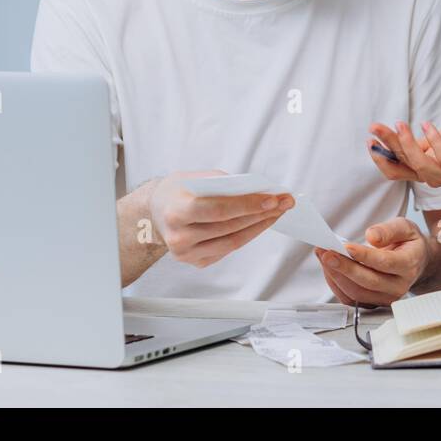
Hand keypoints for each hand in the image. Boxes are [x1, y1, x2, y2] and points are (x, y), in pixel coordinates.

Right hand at [148, 169, 293, 268]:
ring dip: (260, 226)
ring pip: (233, 241)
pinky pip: (229, 248)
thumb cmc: (178, 191)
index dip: (248, 205)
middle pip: (229, 226)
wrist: (155, 212)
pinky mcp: (195, 262)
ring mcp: (186, 254)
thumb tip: (258, 191)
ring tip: (278, 212)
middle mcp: (179, 237)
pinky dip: (248, 235)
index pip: (218, 209)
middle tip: (284, 202)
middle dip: (261, 213)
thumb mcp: (196, 178)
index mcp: (176, 212)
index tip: (272, 198)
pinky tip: (261, 222)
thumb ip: (223, 185)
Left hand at [313, 217, 429, 306]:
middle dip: (344, 267)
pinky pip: (350, 299)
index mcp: (409, 265)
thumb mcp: (405, 228)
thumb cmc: (408, 243)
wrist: (416, 261)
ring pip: (357, 293)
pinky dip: (336, 284)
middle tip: (326, 253)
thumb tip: (371, 236)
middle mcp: (398, 286)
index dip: (365, 256)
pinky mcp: (373, 303)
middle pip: (368, 281)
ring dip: (336, 276)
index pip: (385, 263)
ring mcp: (386, 298)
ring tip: (323, 257)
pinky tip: (328, 268)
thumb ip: (389, 230)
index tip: (346, 246)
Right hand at [367, 121, 440, 186]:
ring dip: (407, 144)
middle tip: (375, 127)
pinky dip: (435, 141)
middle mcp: (433, 177)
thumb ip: (416, 143)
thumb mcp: (434, 141)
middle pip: (404, 165)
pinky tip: (428, 125)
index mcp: (423, 171)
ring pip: (421, 165)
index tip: (369, 138)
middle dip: (387, 146)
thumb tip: (392, 134)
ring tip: (400, 123)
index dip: (380, 158)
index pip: (395, 169)